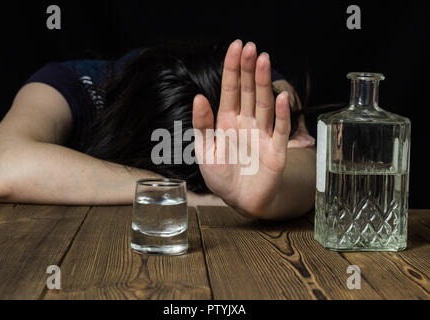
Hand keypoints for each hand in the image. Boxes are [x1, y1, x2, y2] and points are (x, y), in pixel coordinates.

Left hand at [192, 40, 291, 217]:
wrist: (239, 201)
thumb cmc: (221, 176)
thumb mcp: (205, 150)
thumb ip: (202, 125)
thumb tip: (198, 97)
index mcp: (227, 121)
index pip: (231, 90)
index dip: (233, 69)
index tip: (235, 47)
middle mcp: (246, 123)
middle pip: (248, 91)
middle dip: (249, 69)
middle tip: (250, 47)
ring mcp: (262, 135)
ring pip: (263, 104)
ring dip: (264, 83)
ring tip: (263, 60)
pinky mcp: (276, 150)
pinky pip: (280, 130)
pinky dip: (280, 115)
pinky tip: (279, 97)